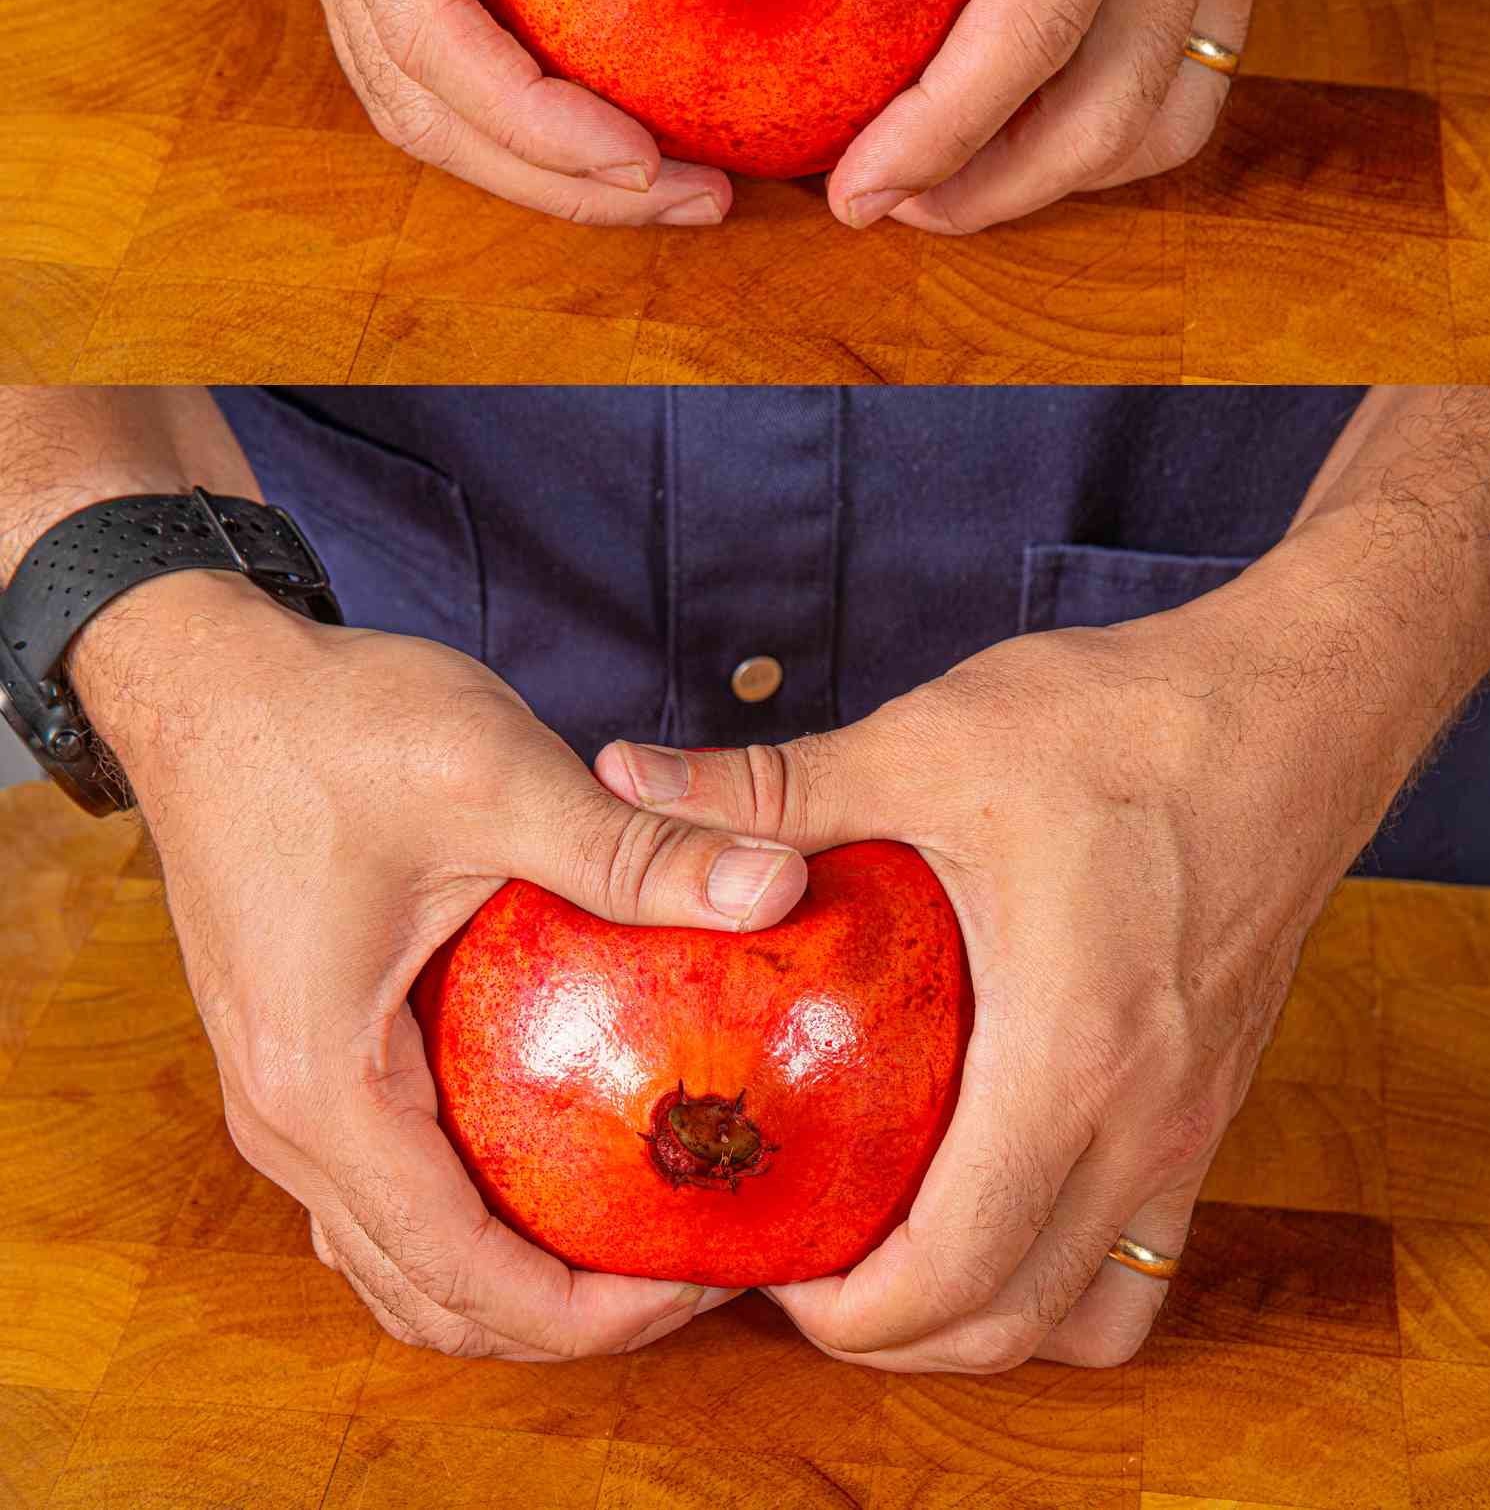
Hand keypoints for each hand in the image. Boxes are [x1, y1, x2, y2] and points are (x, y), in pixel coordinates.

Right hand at [75, 571, 804, 1357]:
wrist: (203, 682)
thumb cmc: (327, 724)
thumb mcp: (494, 776)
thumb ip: (634, 848)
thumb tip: (779, 886)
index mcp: (324, 1086)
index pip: (464, 1275)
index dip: (595, 1314)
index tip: (704, 1278)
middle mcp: (285, 1120)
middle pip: (430, 1295)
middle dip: (568, 1312)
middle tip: (696, 1258)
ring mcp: (279, 1095)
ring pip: (398, 1255)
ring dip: (513, 1272)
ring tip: (639, 1220)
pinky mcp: (298, 1052)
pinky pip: (383, 1187)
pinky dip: (468, 1209)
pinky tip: (560, 1146)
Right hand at [103, 0, 745, 225]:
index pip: (431, 31)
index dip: (532, 119)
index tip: (645, 156)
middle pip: (426, 107)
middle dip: (555, 180)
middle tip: (697, 202)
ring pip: (409, 99)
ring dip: (525, 164)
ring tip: (658, 183)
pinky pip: (410, 53)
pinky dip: (495, 109)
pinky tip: (592, 108)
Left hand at [596, 542, 1417, 1369]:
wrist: (1298, 709)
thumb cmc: (1124, 723)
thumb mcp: (930, 744)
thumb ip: (768, 785)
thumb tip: (618, 775)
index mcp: (1071, 1057)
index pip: (953, 1273)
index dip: (844, 1311)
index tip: (763, 1264)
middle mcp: (1147, 1120)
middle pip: (1014, 1322)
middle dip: (894, 1332)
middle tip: (800, 1263)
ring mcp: (1197, 1120)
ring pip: (1092, 1308)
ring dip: (986, 1314)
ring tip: (892, 1245)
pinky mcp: (1217, 1096)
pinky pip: (1144, 1246)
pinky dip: (1066, 1263)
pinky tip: (995, 1186)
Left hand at [753, 0, 1488, 230]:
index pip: (1033, 21)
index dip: (939, 125)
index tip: (855, 181)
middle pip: (1097, 113)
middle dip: (980, 190)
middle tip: (871, 211)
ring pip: (1159, 116)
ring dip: (1053, 179)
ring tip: (949, 190)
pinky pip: (1198, 73)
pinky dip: (1118, 127)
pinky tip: (1045, 117)